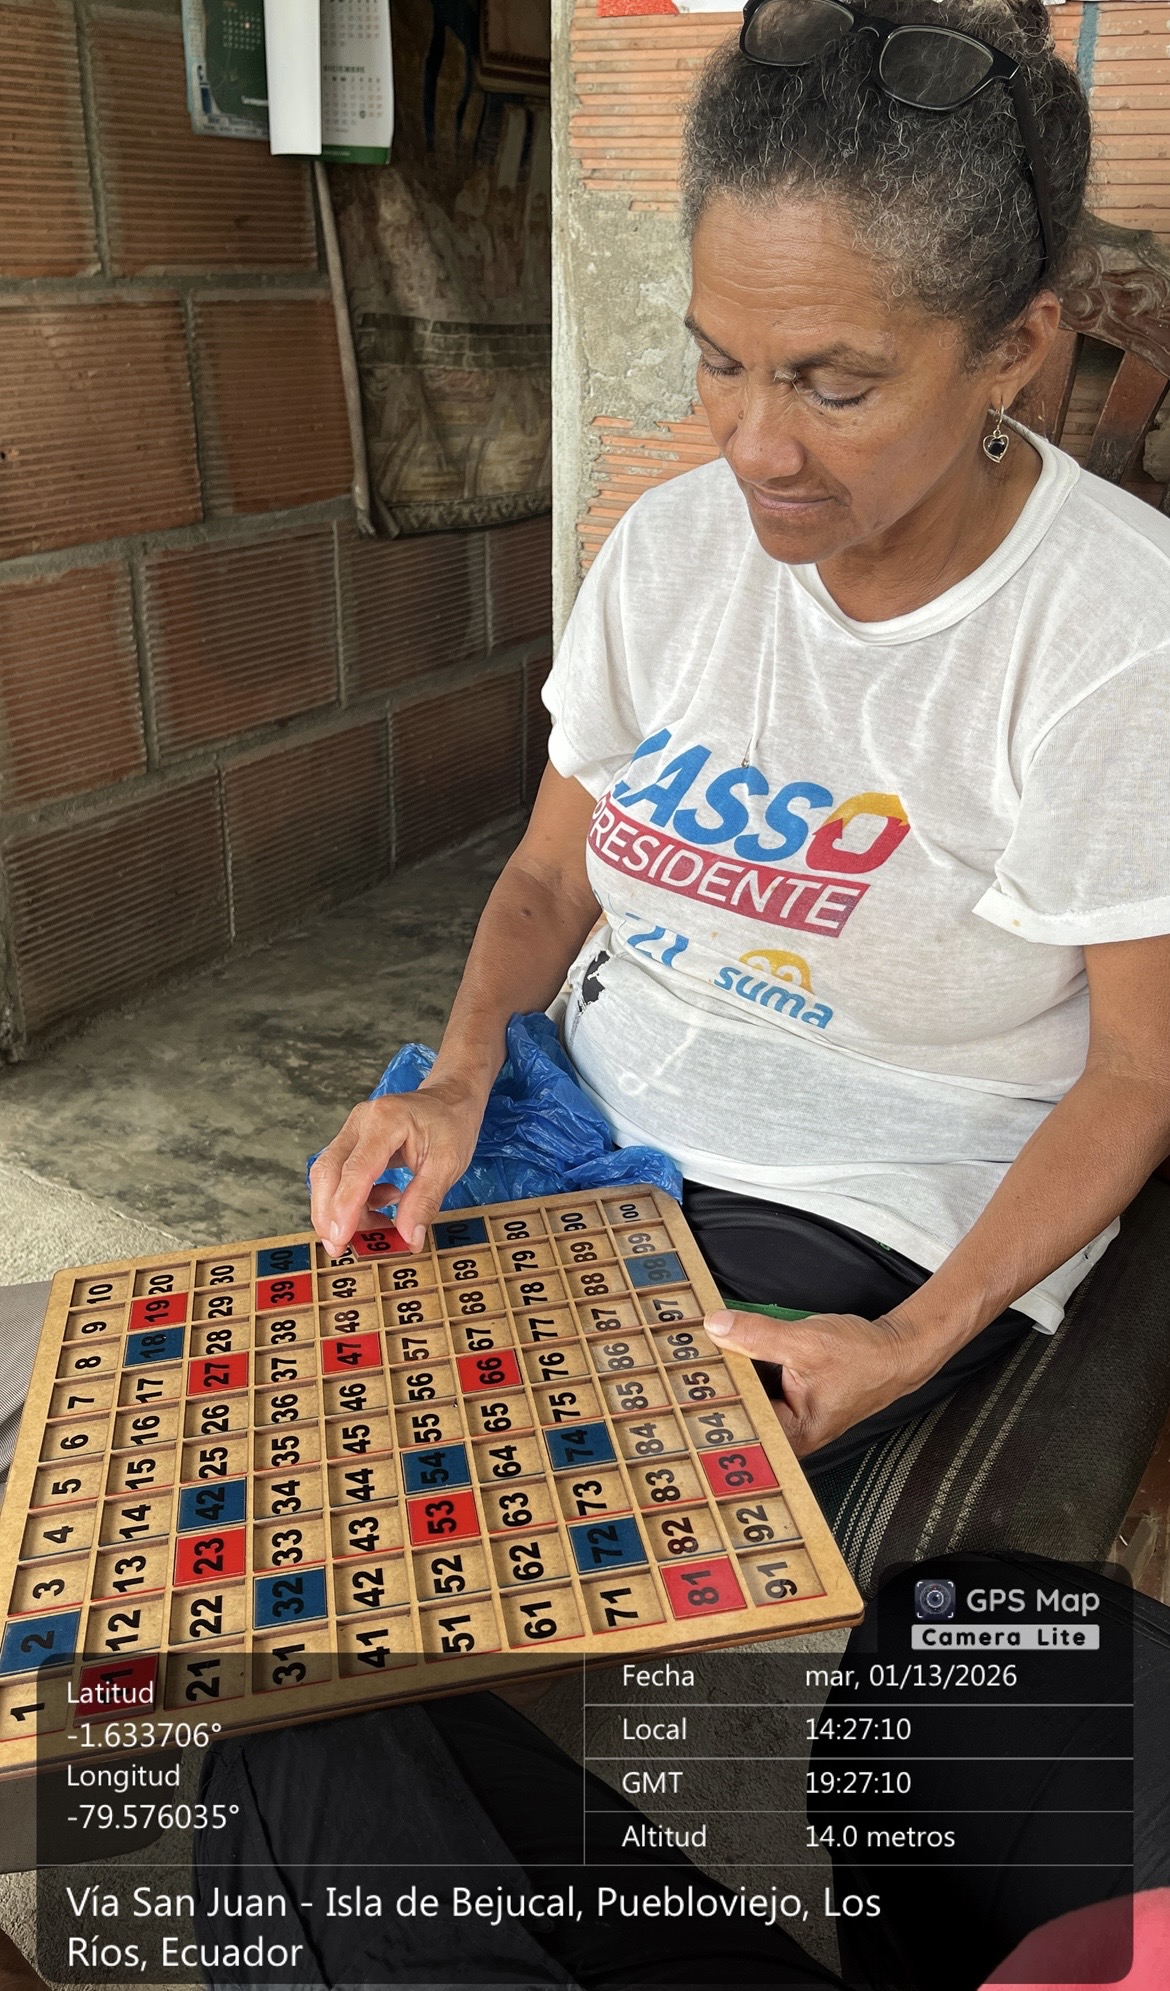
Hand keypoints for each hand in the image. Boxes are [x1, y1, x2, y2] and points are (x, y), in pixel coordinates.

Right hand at [309, 1078, 484, 1256]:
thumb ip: (425, 1201)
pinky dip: (354, 1198)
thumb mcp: (449, 1164)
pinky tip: (385, 1200)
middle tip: (339, 1247)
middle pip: (328, 1171)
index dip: (345, 1208)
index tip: (341, 1240)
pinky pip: (341, 1175)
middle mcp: (361, 1122)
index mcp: (386, 1121)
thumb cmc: (452, 1125)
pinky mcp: (353, 1141)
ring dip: (342, 1209)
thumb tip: (408, 1238)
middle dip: (328, 1214)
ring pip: (328, 1175)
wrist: (451, 1098)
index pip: (356, 1169)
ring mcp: (353, 1129)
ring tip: (378, 1225)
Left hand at [704, 1309, 927, 1457]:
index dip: (710, 1400)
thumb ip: (758, 1335)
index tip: (683, 1379)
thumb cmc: (862, 1356)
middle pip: (739, 1410)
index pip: (737, 1422)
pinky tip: (729, 1348)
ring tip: (698, 1354)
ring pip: (747, 1395)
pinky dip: (747, 1366)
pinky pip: (759, 1384)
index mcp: (791, 1434)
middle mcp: (788, 1433)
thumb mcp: (805, 1341)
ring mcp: (789, 1417)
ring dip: (730, 1373)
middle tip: (682, 1363)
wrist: (895, 1351)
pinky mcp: (791, 1399)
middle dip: (716, 1384)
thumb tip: (716, 1327)